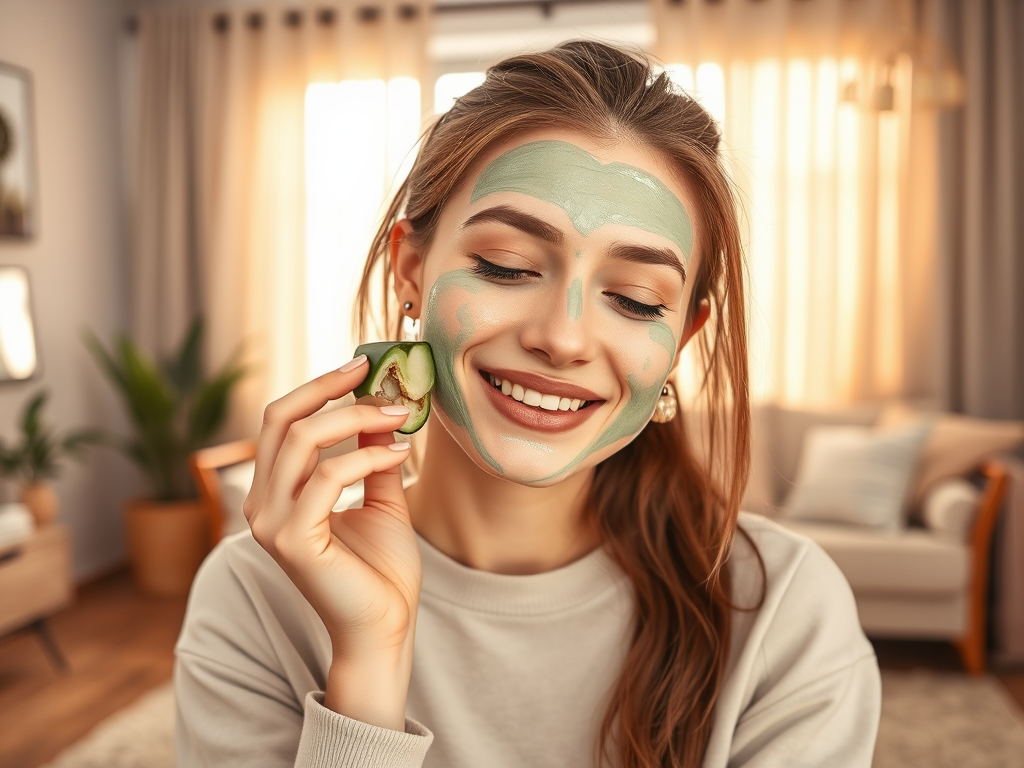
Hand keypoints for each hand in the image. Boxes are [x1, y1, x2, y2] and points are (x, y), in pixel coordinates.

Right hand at [243, 356, 420, 727]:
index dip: (317, 388)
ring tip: (399, 416)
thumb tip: (380, 407)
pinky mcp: (292, 541)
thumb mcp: (380, 497)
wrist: (385, 626)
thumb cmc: (380, 568)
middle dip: (329, 390)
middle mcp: (262, 504)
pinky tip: (399, 455)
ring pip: (301, 441)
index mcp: (275, 492)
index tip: (361, 365)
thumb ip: (371, 456)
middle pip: (280, 420)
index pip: (280, 421)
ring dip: (357, 419)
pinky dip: (367, 457)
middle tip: (376, 375)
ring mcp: (270, 523)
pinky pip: (328, 477)